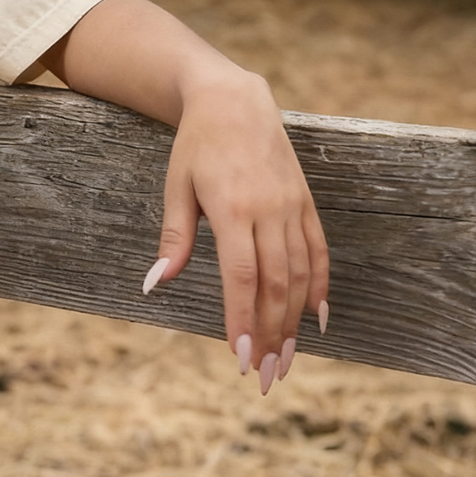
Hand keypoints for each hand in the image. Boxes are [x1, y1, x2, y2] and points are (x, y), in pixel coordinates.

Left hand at [146, 66, 328, 391]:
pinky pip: (319, 252)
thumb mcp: (176, 187)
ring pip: (301, 275)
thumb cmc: (196, 146)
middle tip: (266, 376)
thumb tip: (154, 285)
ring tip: (286, 360)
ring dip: (295, 322)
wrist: (235, 100)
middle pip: (276, 285)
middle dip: (272, 335)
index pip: (242, 277)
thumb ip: (173, 237)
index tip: (240, 357)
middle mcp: (270, 211)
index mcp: (234, 209)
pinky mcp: (306, 203)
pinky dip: (321, 288)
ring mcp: (293, 208)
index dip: (243, 319)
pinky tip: (317, 321)